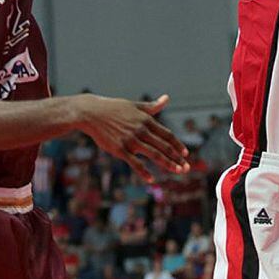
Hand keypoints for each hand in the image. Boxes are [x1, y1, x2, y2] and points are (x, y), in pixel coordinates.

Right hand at [74, 94, 189, 181]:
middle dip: (177, 158)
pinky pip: (135, 163)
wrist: (91, 113)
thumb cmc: (113, 108)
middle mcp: (141, 130)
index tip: (186, 154)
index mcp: (146, 120)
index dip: (178, 145)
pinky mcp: (120, 149)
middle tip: (187, 168)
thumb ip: (152, 107)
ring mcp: (131, 140)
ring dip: (168, 164)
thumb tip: (167, 98)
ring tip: (177, 171)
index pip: (167, 135)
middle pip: (164, 146)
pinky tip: (152, 179)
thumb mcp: (135, 106)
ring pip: (154, 154)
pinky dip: (144, 172)